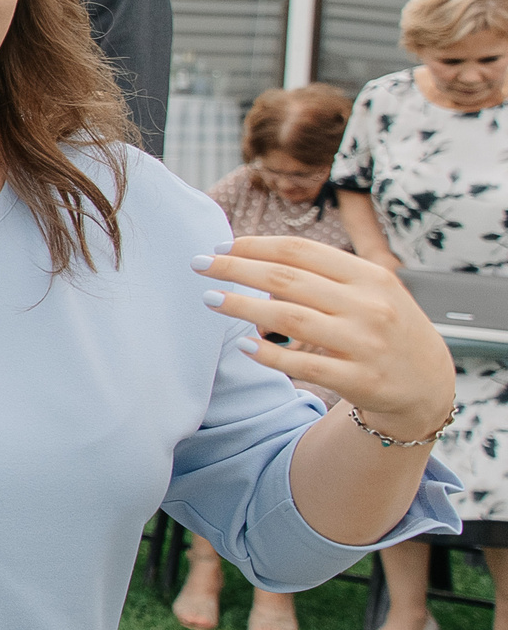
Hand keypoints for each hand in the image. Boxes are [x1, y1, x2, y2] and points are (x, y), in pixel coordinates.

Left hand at [197, 237, 455, 436]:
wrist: (428, 384)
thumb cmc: (387, 327)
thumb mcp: (372, 291)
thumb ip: (326, 275)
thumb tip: (254, 259)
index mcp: (370, 276)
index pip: (301, 251)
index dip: (256, 246)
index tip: (220, 246)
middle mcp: (369, 307)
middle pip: (288, 280)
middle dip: (236, 269)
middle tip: (200, 265)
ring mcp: (365, 344)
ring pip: (289, 318)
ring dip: (242, 307)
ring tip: (210, 299)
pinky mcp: (359, 380)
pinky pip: (303, 364)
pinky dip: (270, 354)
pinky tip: (245, 346)